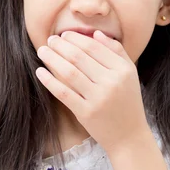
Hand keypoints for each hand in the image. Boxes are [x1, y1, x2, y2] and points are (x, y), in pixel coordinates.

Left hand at [35, 30, 149, 156]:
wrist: (128, 136)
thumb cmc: (127, 102)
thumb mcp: (129, 74)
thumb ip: (117, 51)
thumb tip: (96, 33)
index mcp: (123, 70)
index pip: (94, 47)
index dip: (76, 38)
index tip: (64, 34)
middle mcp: (111, 82)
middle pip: (79, 57)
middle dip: (61, 45)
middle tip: (50, 39)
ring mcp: (98, 98)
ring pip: (69, 72)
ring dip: (52, 58)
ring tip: (42, 51)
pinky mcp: (86, 113)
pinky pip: (63, 92)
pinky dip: (49, 80)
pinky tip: (40, 72)